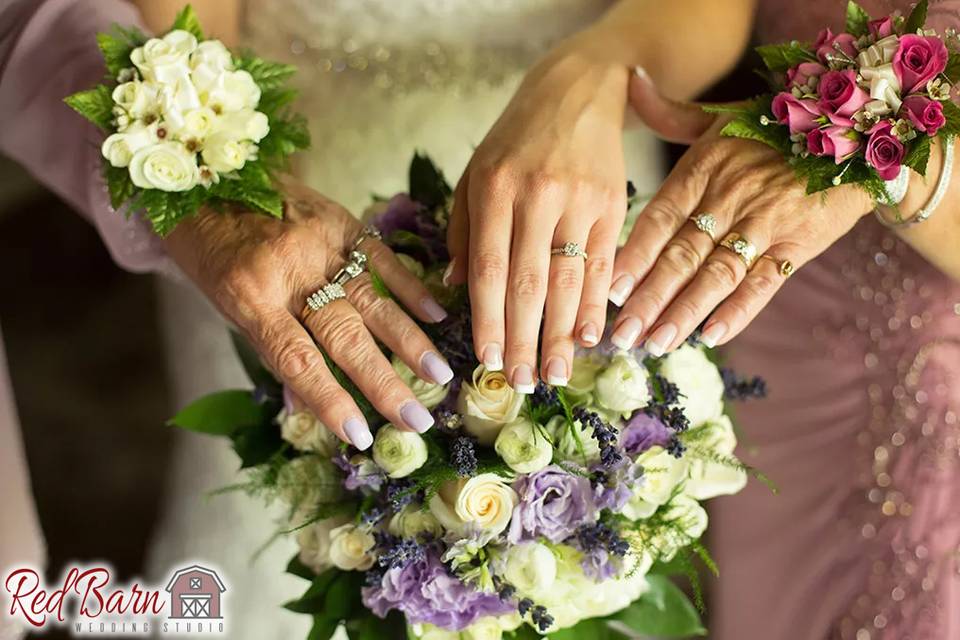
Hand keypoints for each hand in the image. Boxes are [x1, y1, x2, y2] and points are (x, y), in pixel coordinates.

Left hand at [163, 182, 452, 449]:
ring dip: (409, 341)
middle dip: (384, 382)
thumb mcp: (225, 304)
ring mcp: (319, 243)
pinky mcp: (340, 220)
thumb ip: (273, 346)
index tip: (361, 436)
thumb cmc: (210, 250)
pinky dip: (409, 288)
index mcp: (250, 297)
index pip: (298, 360)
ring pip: (371, 299)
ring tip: (440, 374)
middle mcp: (289, 271)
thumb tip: (309, 399)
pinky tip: (436, 315)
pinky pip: (381, 258)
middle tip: (417, 419)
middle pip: (344, 335)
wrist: (206, 177)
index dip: (331, 400)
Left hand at [445, 34, 629, 391]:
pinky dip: (597, 304)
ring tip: (555, 375)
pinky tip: (591, 337)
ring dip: (562, 335)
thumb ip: (464, 230)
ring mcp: (579, 200)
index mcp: (494, 187)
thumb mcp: (475, 173)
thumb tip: (458, 289)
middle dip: (524, 340)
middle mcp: (537, 195)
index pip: (490, 269)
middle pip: (529, 284)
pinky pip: (603, 264)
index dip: (489, 320)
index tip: (486, 361)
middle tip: (522, 383)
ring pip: (569, 281)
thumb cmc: (515, 138)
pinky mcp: (614, 204)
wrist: (578, 89)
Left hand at [609, 74, 873, 353]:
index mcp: (704, 168)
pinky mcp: (797, 244)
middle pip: (681, 254)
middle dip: (650, 297)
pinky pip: (764, 282)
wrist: (855, 138)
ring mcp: (764, 223)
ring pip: (717, 274)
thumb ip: (671, 113)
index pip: (659, 218)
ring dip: (685, 312)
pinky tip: (712, 335)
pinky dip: (739, 310)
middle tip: (623, 334)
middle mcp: (729, 197)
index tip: (611, 289)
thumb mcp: (720, 116)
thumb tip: (630, 81)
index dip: (634, 255)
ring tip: (657, 343)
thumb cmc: (773, 130)